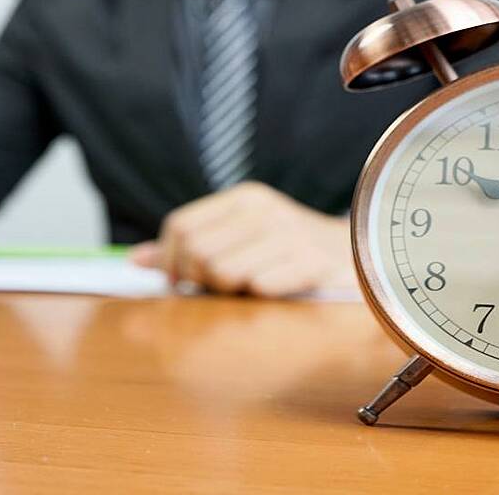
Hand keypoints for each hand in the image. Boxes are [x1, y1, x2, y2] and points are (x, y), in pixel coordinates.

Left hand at [129, 182, 355, 296]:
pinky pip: (260, 287)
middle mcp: (265, 210)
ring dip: (233, 293)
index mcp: (244, 199)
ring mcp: (290, 234)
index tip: (185, 282)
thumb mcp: (241, 240)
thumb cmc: (291, 256)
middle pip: (197, 252)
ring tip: (254, 289)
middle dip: (202, 280)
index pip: (180, 227)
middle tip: (225, 289)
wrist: (362, 260)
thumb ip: (189, 248)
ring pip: (223, 273)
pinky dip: (262, 298)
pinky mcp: (311, 262)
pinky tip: (278, 294)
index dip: (172, 262)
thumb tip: (136, 261)